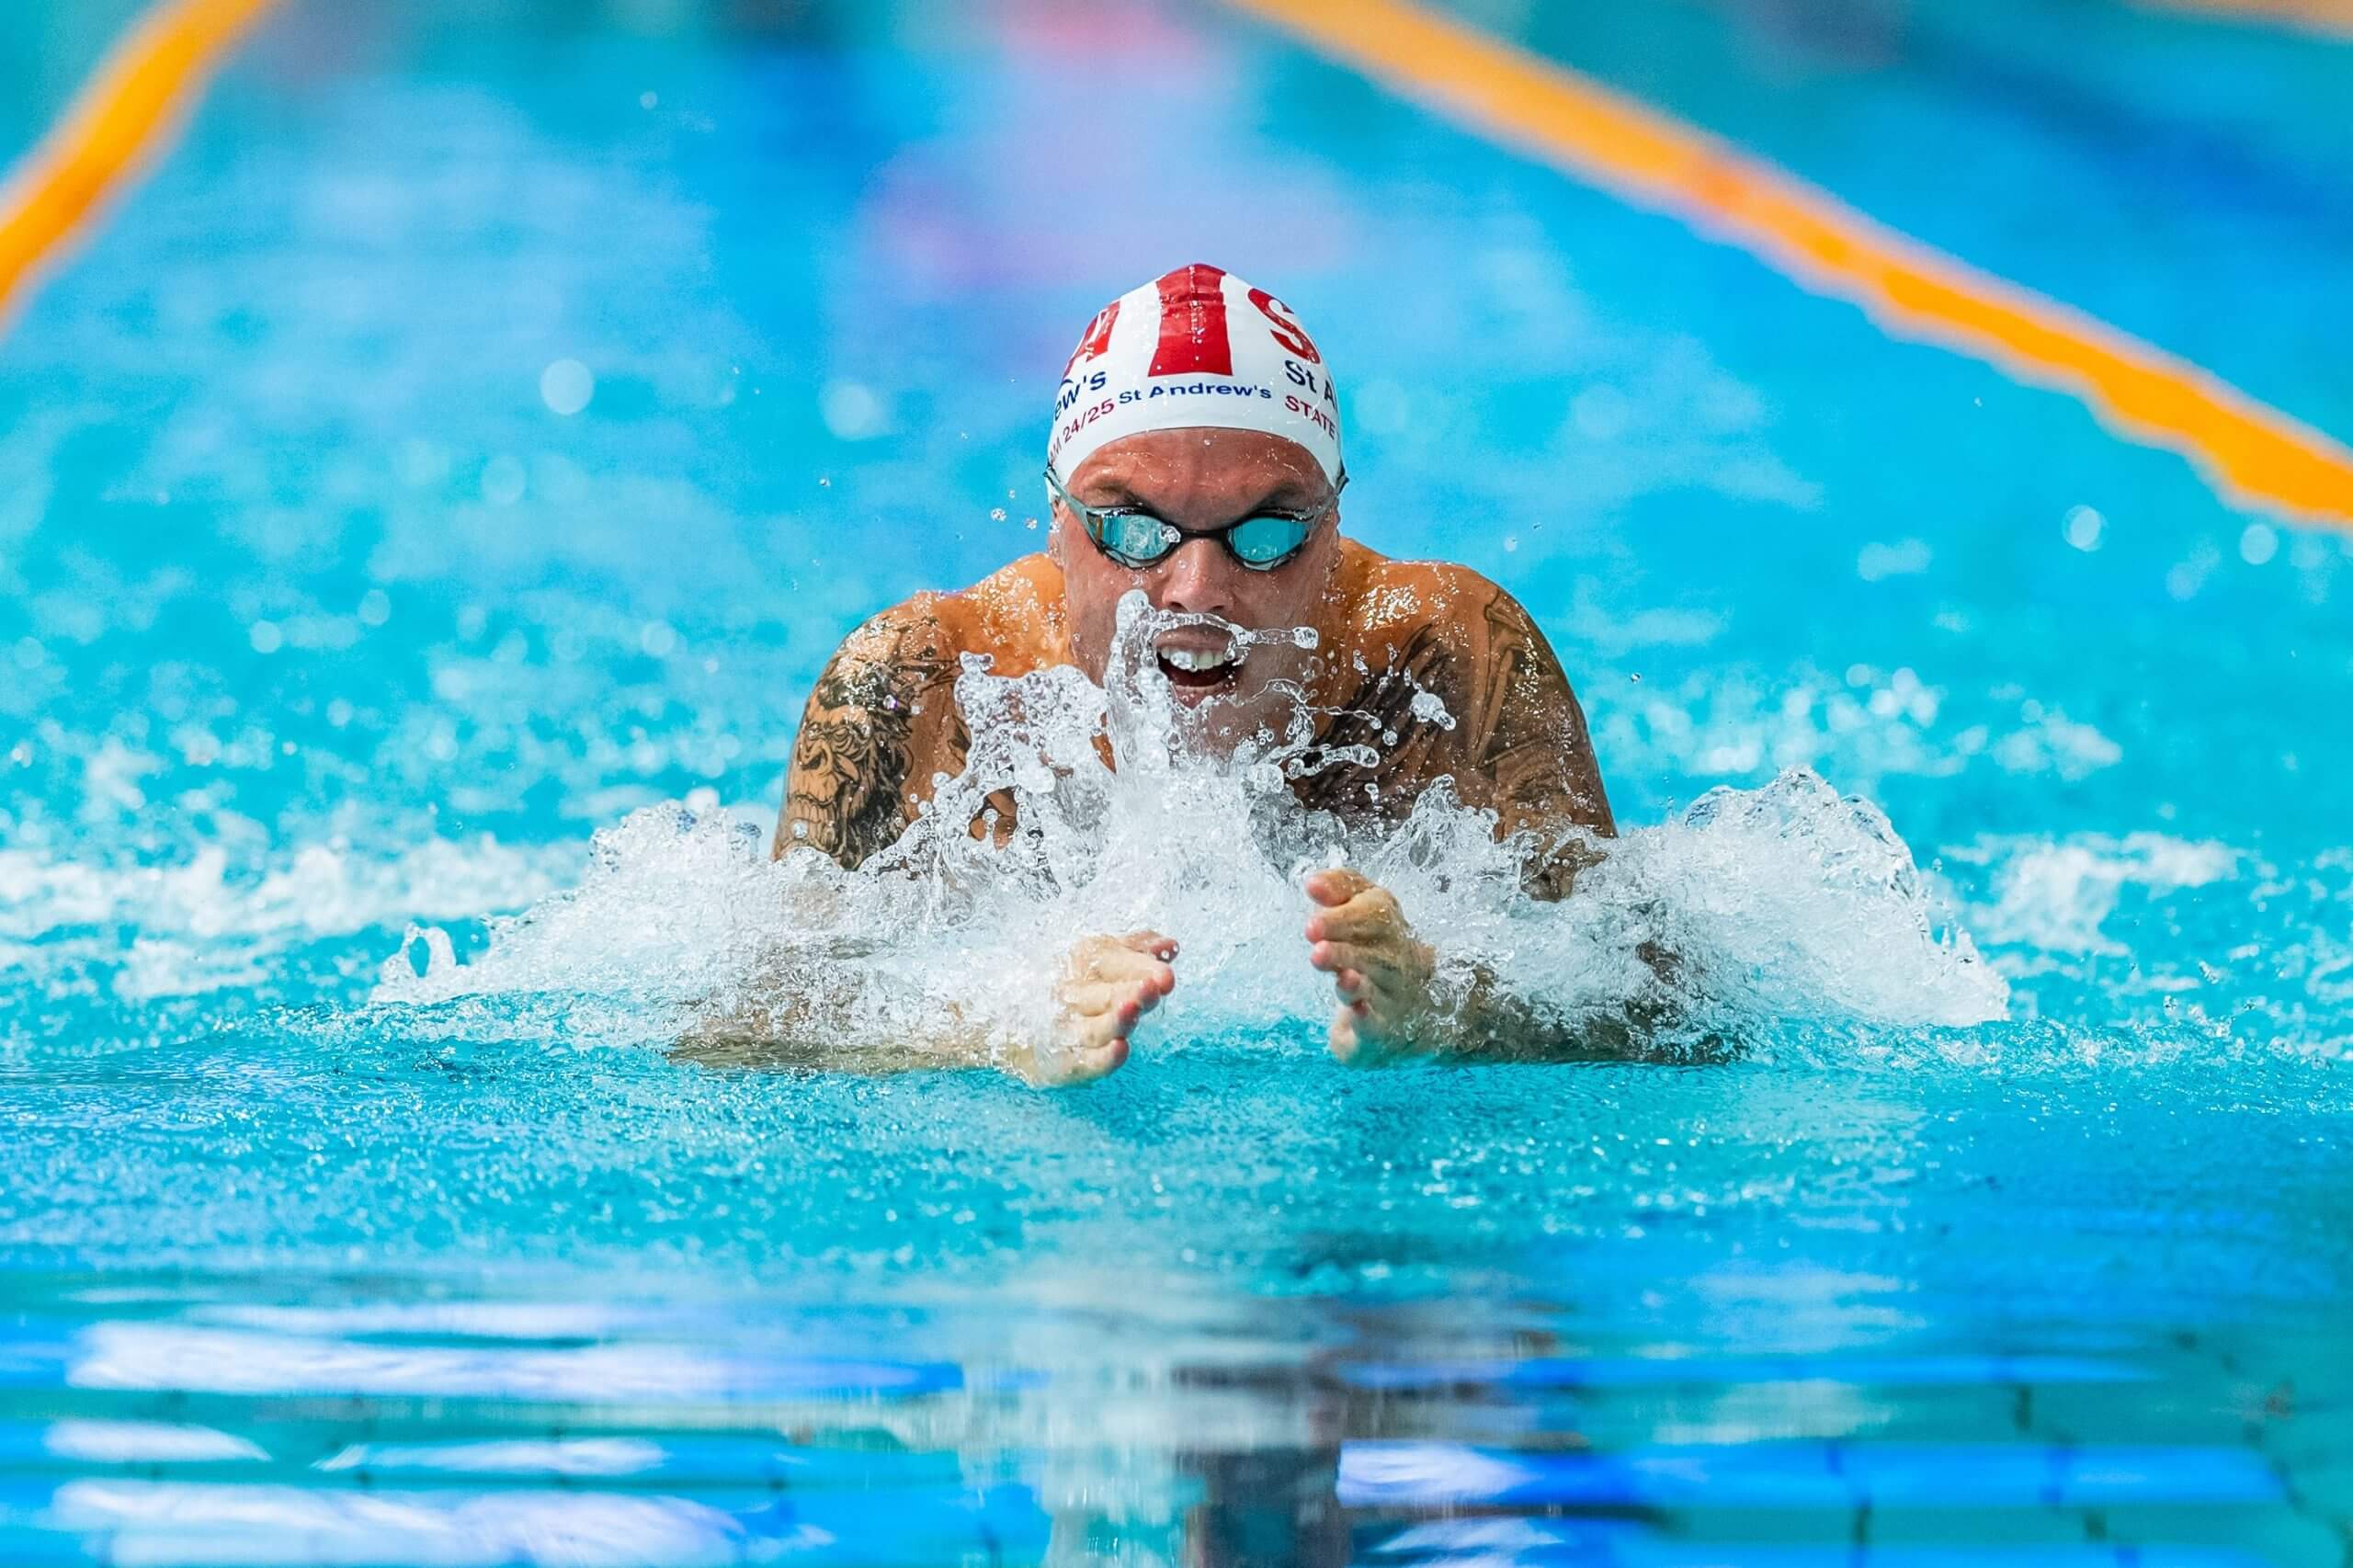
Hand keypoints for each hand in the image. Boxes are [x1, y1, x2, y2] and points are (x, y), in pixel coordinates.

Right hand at [1006, 930, 1176, 1086]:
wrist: (1010, 1023)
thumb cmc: (1073, 985)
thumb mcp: (1100, 959)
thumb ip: (1135, 951)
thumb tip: (1169, 946)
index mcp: (1080, 962)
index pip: (1108, 960)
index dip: (1138, 967)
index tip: (1167, 976)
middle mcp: (1068, 995)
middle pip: (1102, 995)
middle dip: (1129, 993)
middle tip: (1153, 990)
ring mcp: (1063, 1031)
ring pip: (1091, 1029)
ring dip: (1114, 1021)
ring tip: (1134, 1013)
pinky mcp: (1061, 1064)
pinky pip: (1081, 1062)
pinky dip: (1101, 1058)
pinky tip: (1121, 1049)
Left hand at [1304, 869, 1441, 1064]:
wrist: (1418, 1007)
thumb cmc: (1376, 950)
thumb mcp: (1363, 911)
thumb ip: (1339, 891)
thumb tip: (1312, 883)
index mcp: (1388, 923)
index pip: (1374, 910)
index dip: (1344, 910)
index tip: (1311, 908)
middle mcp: (1395, 956)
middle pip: (1375, 942)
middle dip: (1343, 934)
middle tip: (1311, 929)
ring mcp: (1392, 994)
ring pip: (1375, 980)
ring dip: (1349, 968)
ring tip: (1320, 957)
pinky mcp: (1383, 1029)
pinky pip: (1378, 1023)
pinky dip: (1367, 1017)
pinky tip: (1355, 1010)